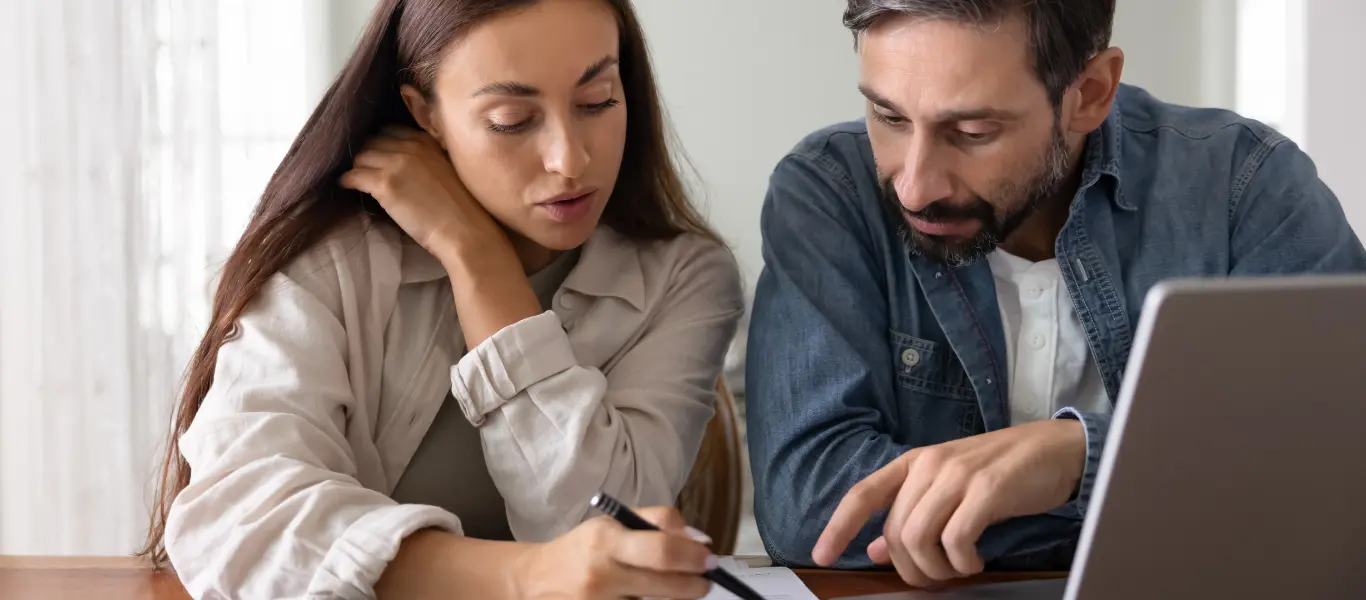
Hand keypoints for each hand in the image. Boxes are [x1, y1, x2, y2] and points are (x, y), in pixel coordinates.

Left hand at [340, 126, 511, 263]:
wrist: (466, 230)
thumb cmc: (461, 208)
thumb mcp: (446, 170)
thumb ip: (425, 159)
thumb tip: (401, 165)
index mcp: (427, 141)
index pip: (391, 131)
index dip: (382, 144)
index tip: (379, 157)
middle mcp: (410, 146)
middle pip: (373, 142)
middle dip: (368, 156)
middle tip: (365, 171)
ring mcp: (396, 163)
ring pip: (361, 157)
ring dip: (358, 168)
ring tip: (358, 181)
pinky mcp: (384, 184)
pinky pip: (354, 176)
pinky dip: (348, 181)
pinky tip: (348, 187)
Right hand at [513, 506, 715, 599]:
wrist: (536, 579)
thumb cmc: (582, 548)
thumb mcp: (613, 524)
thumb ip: (656, 522)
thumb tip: (698, 539)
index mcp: (606, 540)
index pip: (662, 548)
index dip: (693, 556)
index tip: (708, 559)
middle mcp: (601, 574)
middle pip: (665, 584)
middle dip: (694, 585)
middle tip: (704, 582)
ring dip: (673, 599)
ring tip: (675, 590)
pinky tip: (648, 598)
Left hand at [813, 419, 1084, 586]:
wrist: (1054, 448)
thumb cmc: (1000, 471)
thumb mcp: (948, 488)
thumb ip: (912, 514)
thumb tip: (877, 549)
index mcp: (913, 462)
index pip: (863, 494)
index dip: (838, 526)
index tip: (821, 556)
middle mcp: (930, 464)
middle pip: (896, 531)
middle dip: (911, 568)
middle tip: (935, 579)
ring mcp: (958, 475)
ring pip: (919, 538)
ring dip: (936, 569)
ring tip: (957, 570)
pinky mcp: (988, 489)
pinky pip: (956, 539)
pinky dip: (962, 562)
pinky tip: (975, 561)